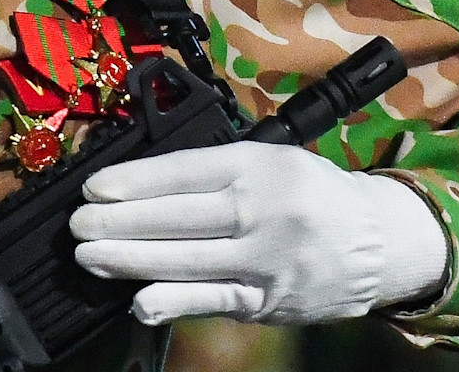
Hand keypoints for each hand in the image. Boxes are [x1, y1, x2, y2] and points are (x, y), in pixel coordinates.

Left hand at [68, 141, 449, 324]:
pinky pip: (212, 301)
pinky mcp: (267, 299)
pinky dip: (172, 301)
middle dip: (118, 222)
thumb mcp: (269, 158)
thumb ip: (212, 169)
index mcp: (257, 165)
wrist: (379, 241)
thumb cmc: (311, 193)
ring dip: (129, 260)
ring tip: (88, 255)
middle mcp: (262, 210)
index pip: (183, 171)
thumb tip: (140, 183)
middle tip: (78, 224)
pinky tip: (139, 299)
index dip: (133, 181)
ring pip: (186, 260)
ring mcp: (265, 259)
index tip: (95, 188)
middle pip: (177, 217)